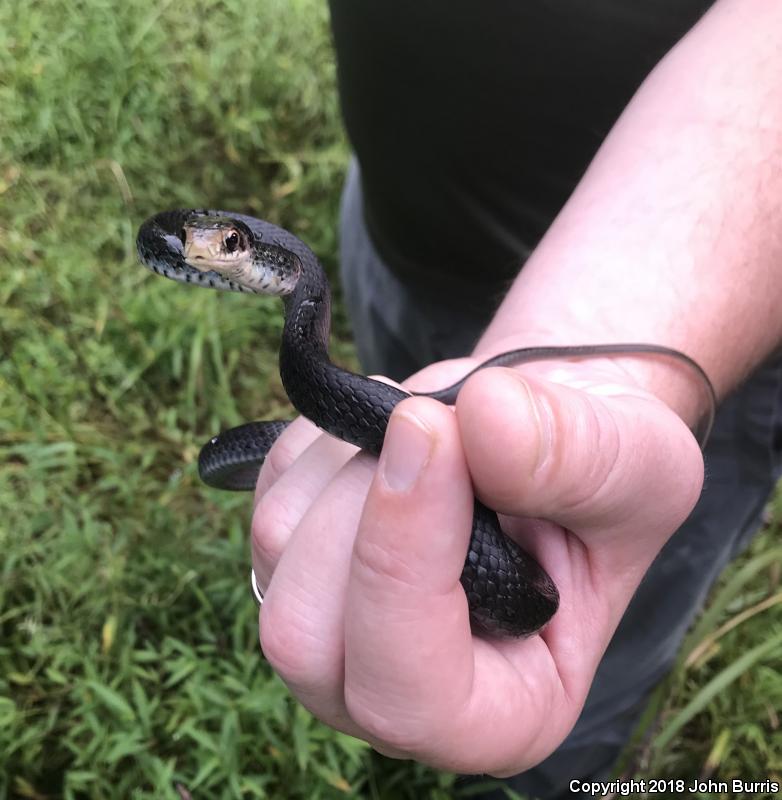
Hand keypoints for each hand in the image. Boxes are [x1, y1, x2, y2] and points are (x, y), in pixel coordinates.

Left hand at [251, 357, 703, 774]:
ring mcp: (333, 627)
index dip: (401, 563)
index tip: (435, 435)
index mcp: (499, 713)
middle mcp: (394, 690)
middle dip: (364, 504)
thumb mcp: (641, 465)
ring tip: (430, 428)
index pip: (407, 694)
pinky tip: (387, 437)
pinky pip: (267, 491)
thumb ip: (580, 456)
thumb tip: (483, 422)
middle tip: (438, 425)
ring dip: (349, 457)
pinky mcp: (295, 560)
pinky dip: (321, 440)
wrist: (554, 438)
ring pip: (275, 549)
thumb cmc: (609, 476)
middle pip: (305, 635)